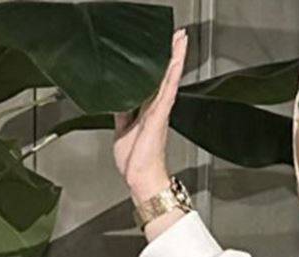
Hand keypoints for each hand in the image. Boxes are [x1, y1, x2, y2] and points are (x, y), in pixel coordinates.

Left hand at [114, 26, 187, 199]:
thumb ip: (122, 112)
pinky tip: (175, 61)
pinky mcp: (158, 116)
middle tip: (178, 35)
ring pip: (169, 78)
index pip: (154, 81)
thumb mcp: (122, 128)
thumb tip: (117, 99)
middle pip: (165, 75)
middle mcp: (156, 109)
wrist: (141, 178)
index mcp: (147, 111)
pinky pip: (167, 90)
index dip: (159, 64)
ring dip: (175, 58)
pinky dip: (172, 75)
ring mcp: (159, 111)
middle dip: (171, 54)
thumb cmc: (135, 161)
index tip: (164, 48)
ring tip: (180, 40)